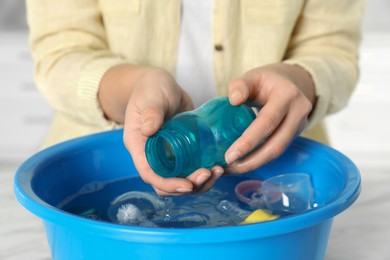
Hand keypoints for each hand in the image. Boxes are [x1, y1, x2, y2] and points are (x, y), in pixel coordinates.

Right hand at [100, 66, 223, 195]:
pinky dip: (205, 171)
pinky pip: (192, 168)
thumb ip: (150, 112)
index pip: (150, 174)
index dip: (168, 184)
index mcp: (139, 146)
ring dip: (201, 182)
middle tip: (209, 172)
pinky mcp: (183, 150)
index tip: (187, 185)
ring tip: (218, 170)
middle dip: (189, 185)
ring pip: (182, 179)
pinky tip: (219, 164)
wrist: (161, 84)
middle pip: (167, 183)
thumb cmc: (151, 88)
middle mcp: (152, 155)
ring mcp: (169, 154)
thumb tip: (148, 130)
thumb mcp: (150, 97)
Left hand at [224, 63, 315, 172]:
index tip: (230, 155)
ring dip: (255, 163)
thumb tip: (233, 100)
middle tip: (229, 166)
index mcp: (288, 95)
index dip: (249, 141)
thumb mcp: (253, 76)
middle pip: (276, 144)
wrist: (293, 82)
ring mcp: (301, 125)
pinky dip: (260, 159)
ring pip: (278, 151)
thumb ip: (240, 85)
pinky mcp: (296, 135)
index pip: (268, 122)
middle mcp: (299, 112)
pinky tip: (242, 163)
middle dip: (252, 160)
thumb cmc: (268, 80)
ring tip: (232, 168)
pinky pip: (277, 150)